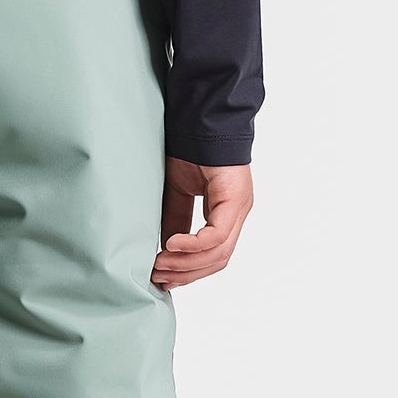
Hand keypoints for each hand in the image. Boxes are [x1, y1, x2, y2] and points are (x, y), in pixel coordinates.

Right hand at [152, 158, 252, 290]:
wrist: (198, 119)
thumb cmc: (187, 150)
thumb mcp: (175, 193)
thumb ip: (174, 220)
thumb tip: (165, 250)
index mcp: (225, 214)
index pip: (212, 256)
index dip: (188, 272)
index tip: (163, 278)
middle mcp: (236, 215)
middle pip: (217, 261)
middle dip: (186, 274)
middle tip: (158, 278)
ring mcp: (239, 208)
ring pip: (218, 253)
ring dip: (186, 264)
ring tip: (160, 265)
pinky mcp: (235, 199)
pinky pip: (216, 234)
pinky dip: (193, 245)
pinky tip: (171, 245)